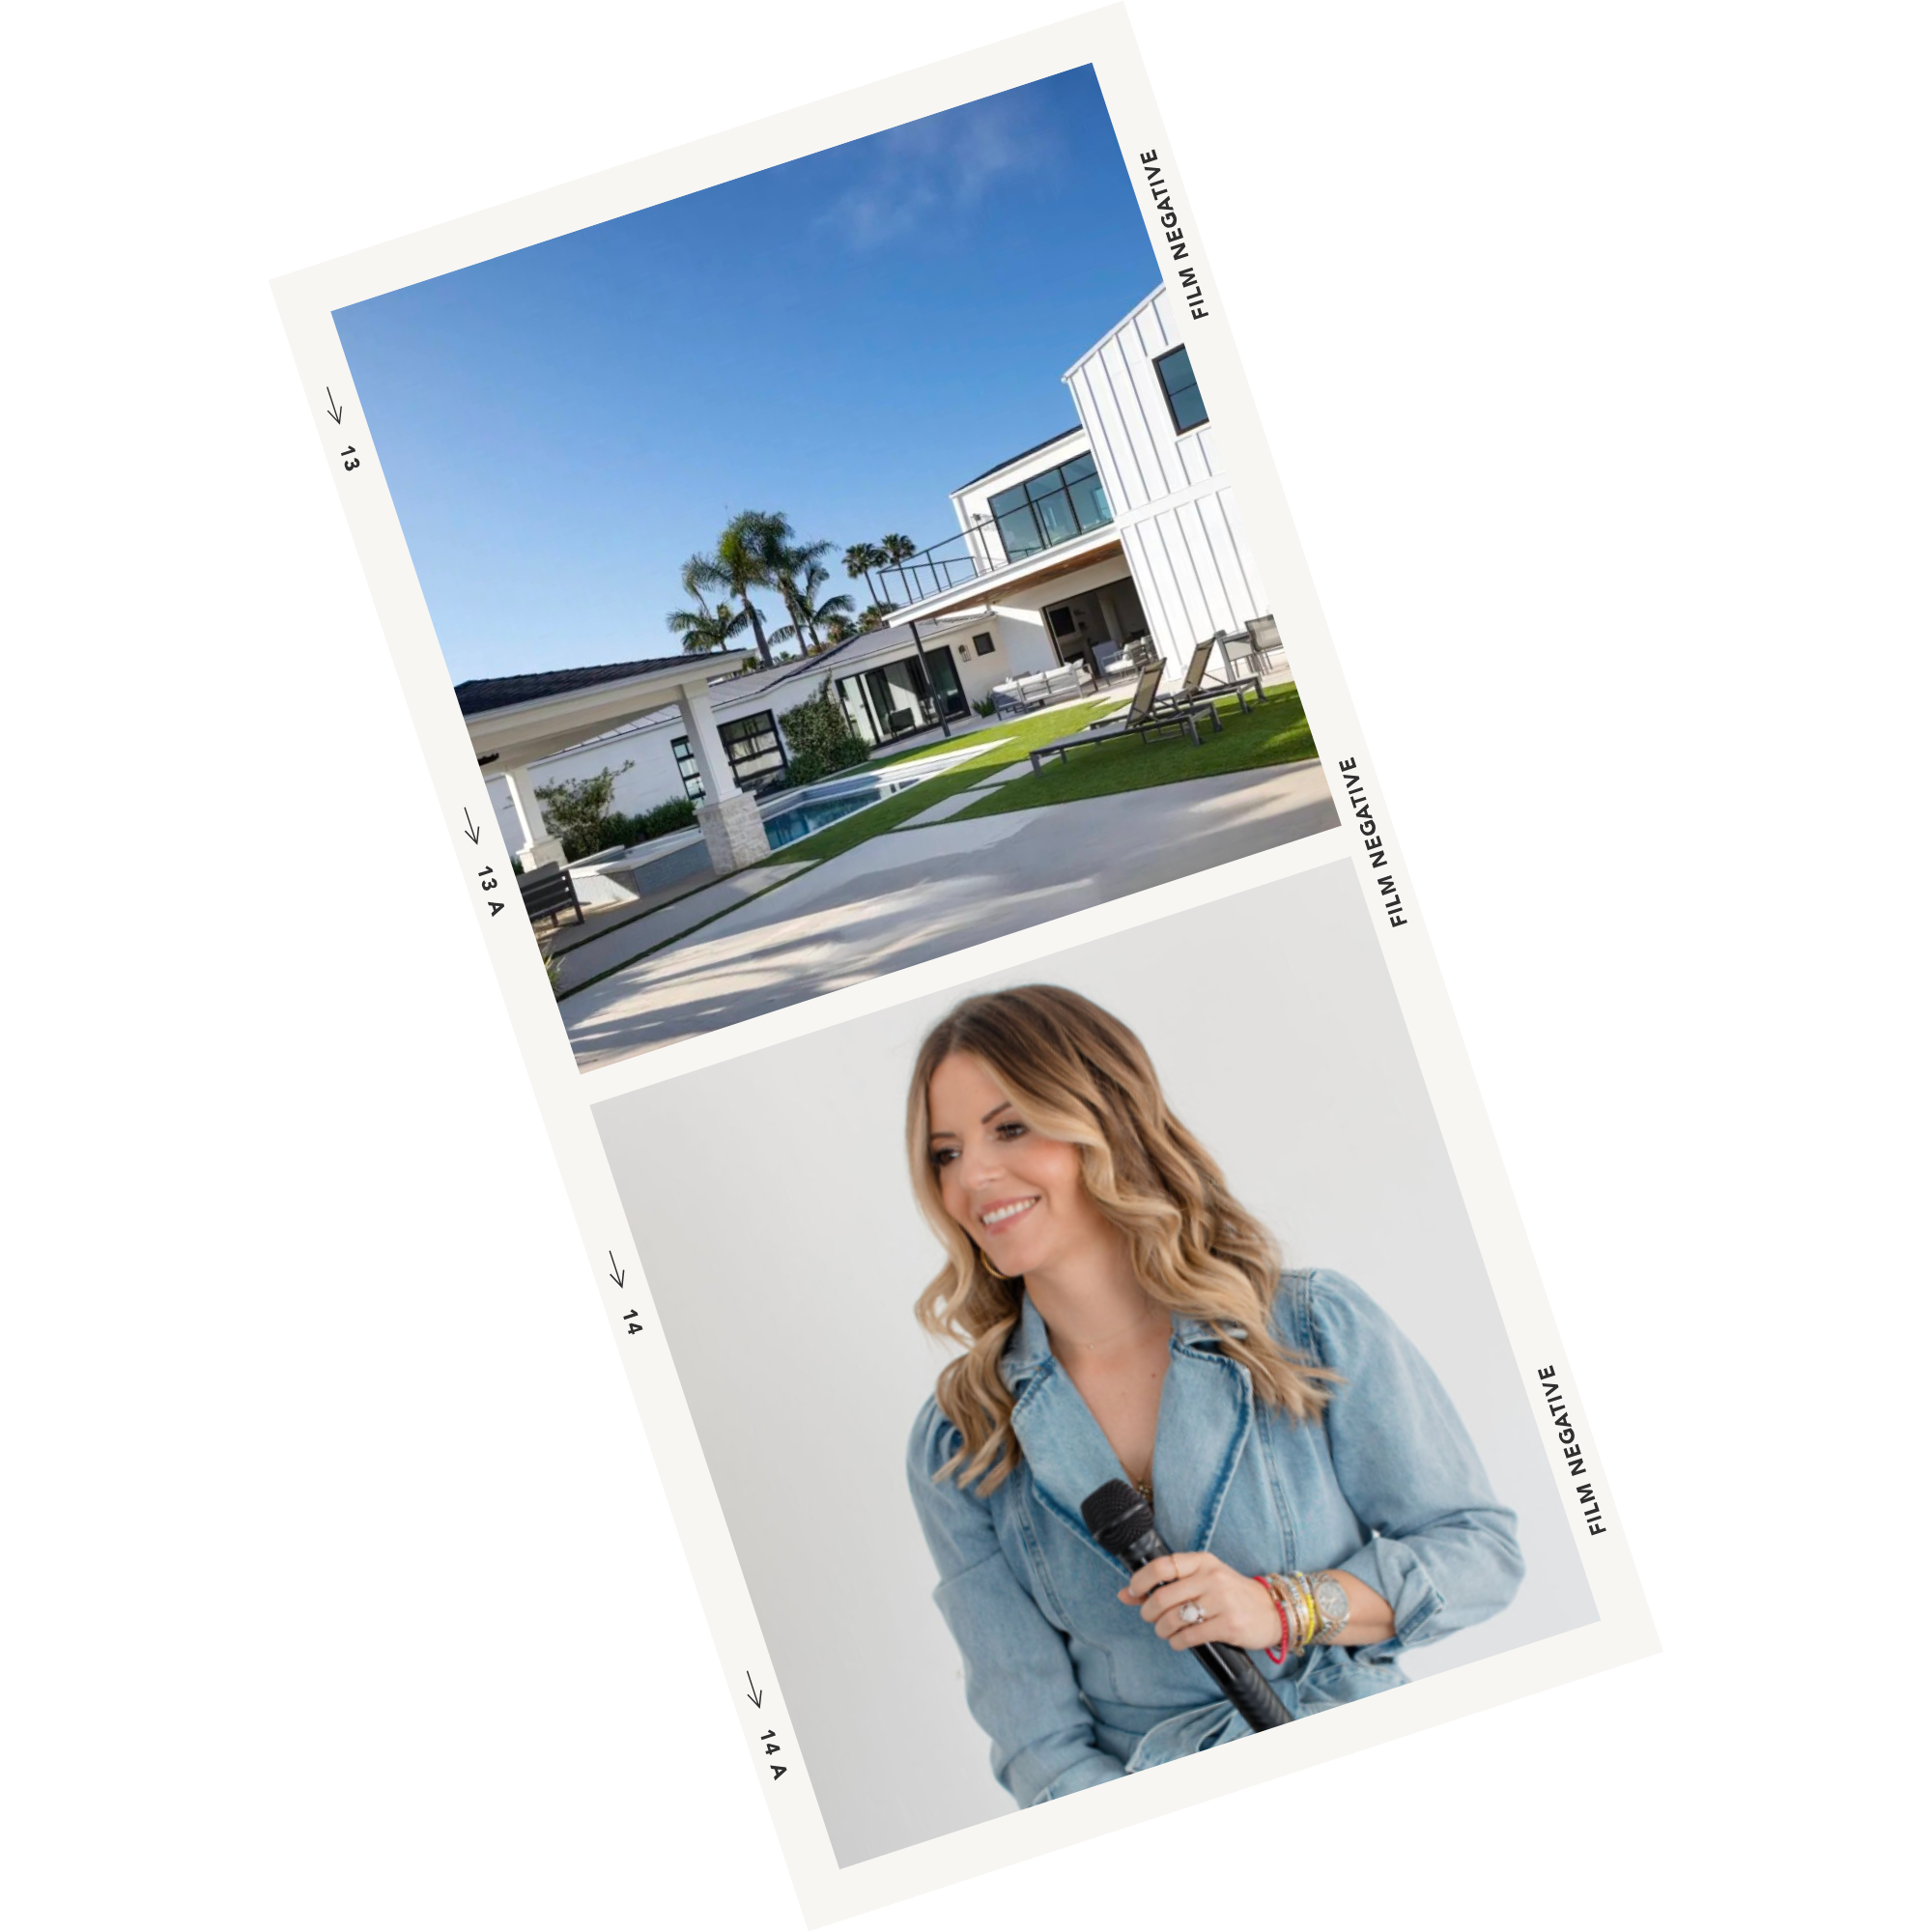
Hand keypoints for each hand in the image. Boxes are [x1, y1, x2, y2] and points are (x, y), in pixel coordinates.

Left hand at [1117, 1549, 1280, 1651]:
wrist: (1273, 1611)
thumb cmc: (1231, 1594)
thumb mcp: (1203, 1580)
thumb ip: (1166, 1585)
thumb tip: (1125, 1594)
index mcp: (1203, 1562)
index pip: (1163, 1565)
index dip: (1141, 1580)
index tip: (1134, 1592)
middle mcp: (1211, 1578)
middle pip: (1163, 1596)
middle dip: (1149, 1612)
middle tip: (1151, 1618)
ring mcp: (1221, 1601)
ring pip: (1174, 1618)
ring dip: (1162, 1630)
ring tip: (1165, 1631)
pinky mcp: (1228, 1625)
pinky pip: (1190, 1636)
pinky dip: (1177, 1642)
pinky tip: (1179, 1641)